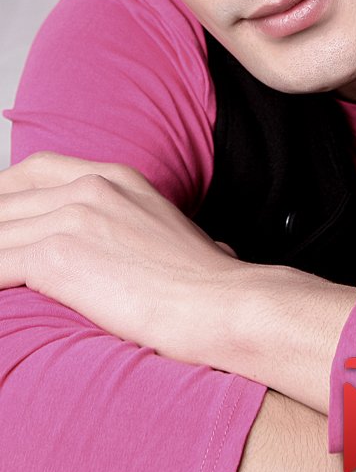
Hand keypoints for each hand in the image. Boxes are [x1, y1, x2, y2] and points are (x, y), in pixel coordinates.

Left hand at [0, 152, 355, 408]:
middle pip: (7, 197)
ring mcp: (73, 217)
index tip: (0, 213)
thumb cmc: (201, 283)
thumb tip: (149, 251)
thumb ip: (137, 225)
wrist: (218, 302)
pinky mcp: (58, 255)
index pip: (35, 169)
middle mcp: (90, 187)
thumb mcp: (167, 231)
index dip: (5, 191)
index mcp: (115, 177)